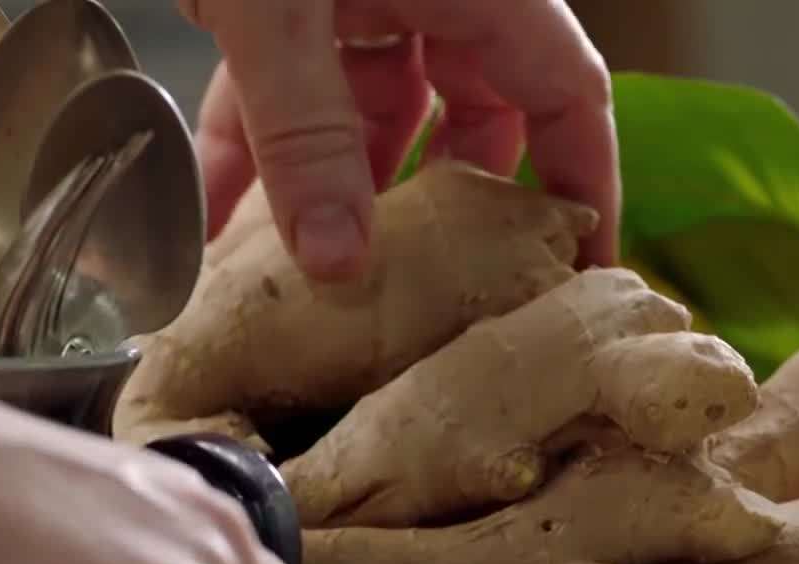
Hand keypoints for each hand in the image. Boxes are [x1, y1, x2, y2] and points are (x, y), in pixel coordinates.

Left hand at [182, 0, 618, 280]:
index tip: (581, 276)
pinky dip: (254, 153)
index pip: (567, 98)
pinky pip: (282, 92)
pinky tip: (215, 225)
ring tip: (316, 290)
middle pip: (473, 117)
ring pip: (371, 116)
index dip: (584, 188)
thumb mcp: (282, 8)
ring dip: (336, 195)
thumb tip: (337, 265)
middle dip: (451, 211)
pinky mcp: (283, 0)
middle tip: (442, 298)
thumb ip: (305, 133)